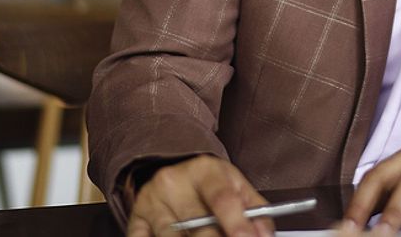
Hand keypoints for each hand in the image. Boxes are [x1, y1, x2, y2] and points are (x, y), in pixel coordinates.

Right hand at [127, 154, 272, 236]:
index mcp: (204, 170)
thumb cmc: (209, 183)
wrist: (172, 171)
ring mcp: (151, 202)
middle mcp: (174, 182)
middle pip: (196, 223)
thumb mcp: (235, 185)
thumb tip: (264, 234)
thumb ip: (254, 210)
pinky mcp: (135, 220)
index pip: (221, 198)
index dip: (236, 223)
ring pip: (171, 236)